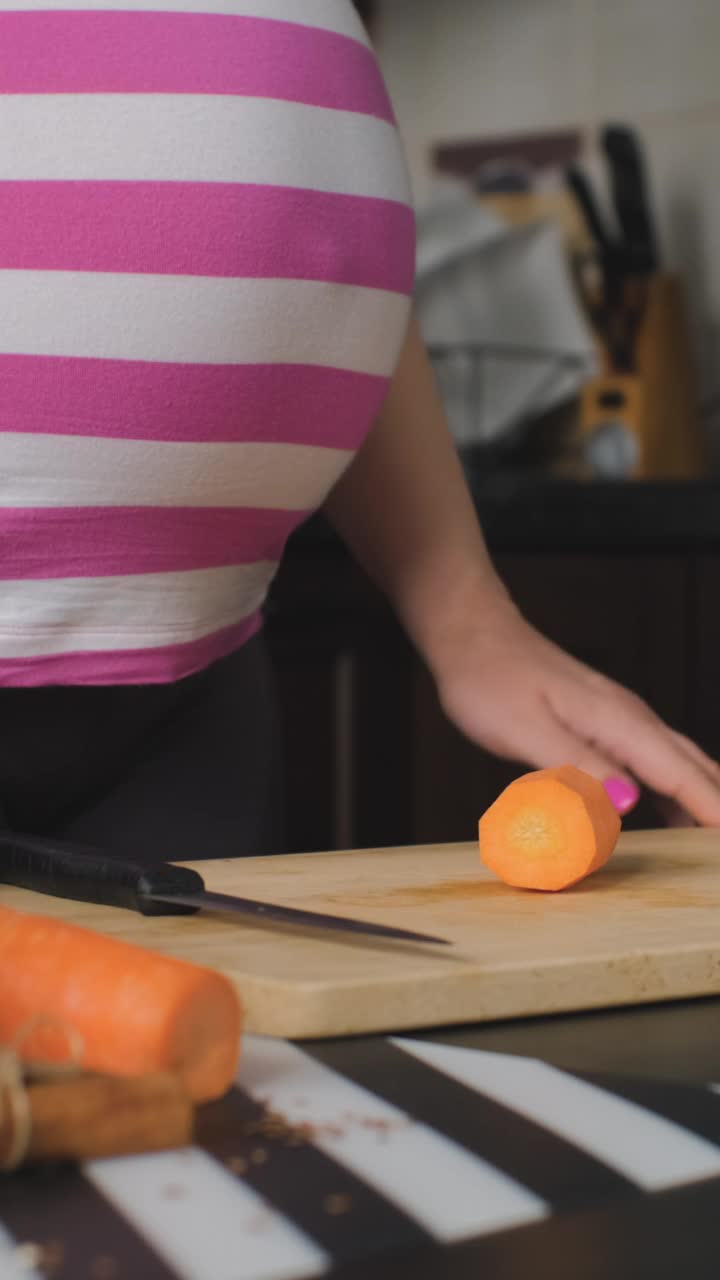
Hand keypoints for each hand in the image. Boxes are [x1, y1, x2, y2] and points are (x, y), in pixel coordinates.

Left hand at [434, 597, 719, 826]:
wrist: (473, 637)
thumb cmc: (489, 679)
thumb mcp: (525, 730)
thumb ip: (576, 765)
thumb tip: (628, 802)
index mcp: (616, 720)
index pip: (679, 772)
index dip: (711, 809)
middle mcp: (628, 717)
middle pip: (690, 766)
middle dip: (715, 806)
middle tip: (718, 851)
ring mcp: (617, 717)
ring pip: (675, 762)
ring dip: (699, 797)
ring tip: (708, 840)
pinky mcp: (601, 722)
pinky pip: (650, 759)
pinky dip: (670, 787)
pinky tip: (669, 811)